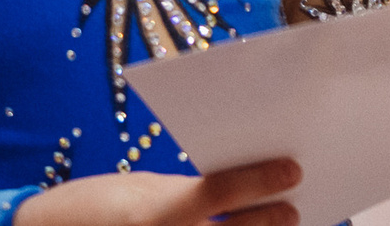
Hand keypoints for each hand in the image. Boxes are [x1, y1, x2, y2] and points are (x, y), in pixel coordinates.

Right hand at [14, 160, 300, 225]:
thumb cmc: (94, 210)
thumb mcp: (145, 191)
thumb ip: (191, 192)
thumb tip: (246, 184)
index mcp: (159, 212)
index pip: (219, 193)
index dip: (261, 181)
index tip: (292, 169)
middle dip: (270, 220)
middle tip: (295, 206)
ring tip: (277, 224)